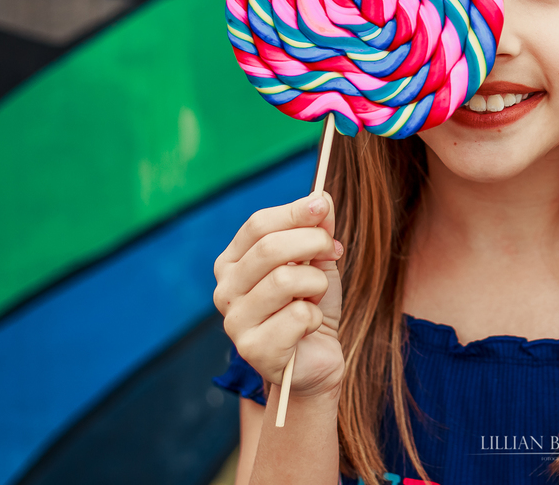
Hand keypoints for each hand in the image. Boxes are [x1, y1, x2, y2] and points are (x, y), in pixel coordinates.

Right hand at [213, 192, 344, 399]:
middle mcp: (224, 290)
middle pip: (270, 248)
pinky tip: (310, 326)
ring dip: (316, 284)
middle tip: (334, 250)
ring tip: (316, 295)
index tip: (323, 205)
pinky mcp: (253, 350)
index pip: (258, 224)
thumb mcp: (318, 261)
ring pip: (286, 280)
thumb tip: (323, 198)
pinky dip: (316, 316)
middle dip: (313, 242)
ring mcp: (234, 322)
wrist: (315, 360)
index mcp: (232, 263)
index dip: (294, 212)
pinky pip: (298, 316)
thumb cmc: (311, 306)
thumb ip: (318, 229)